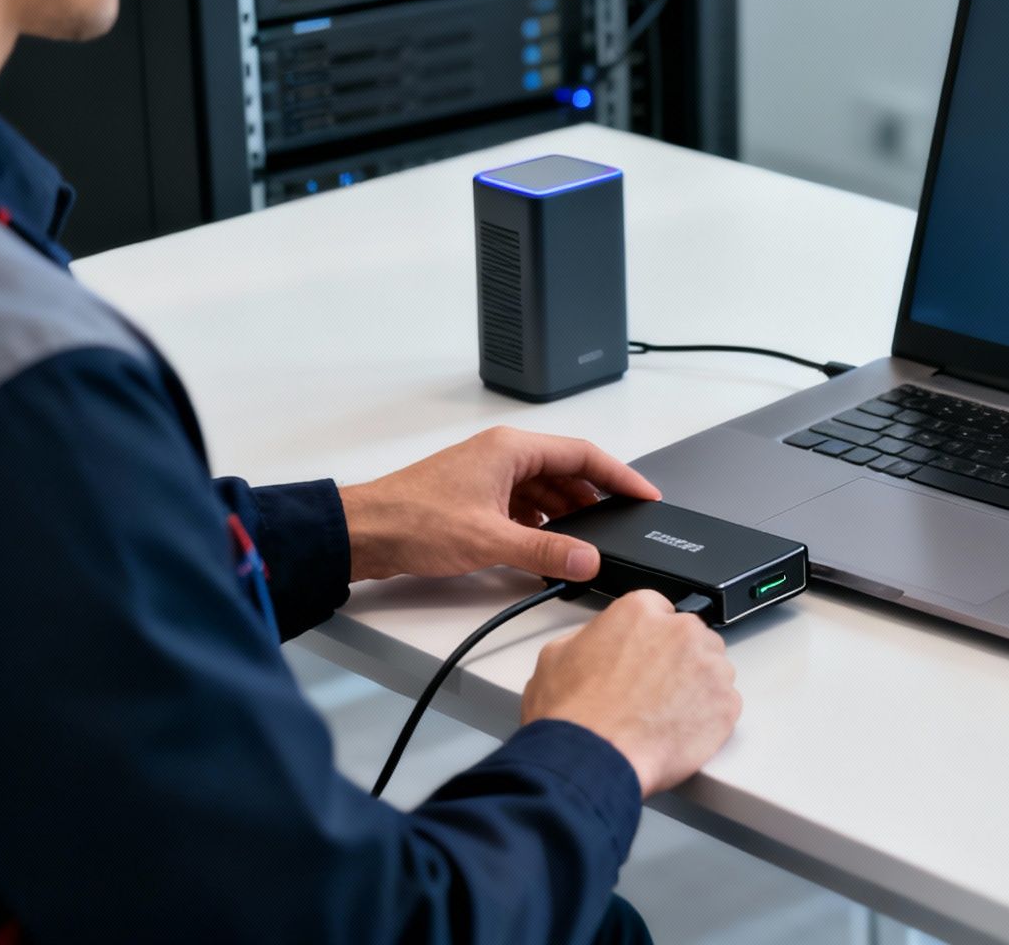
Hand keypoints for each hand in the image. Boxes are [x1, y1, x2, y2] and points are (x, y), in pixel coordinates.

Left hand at [340, 427, 660, 582]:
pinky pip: (523, 506)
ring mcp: (488, 477)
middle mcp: (502, 456)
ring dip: (565, 517)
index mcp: (511, 450)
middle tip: (617, 528)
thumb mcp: (491, 539)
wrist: (363, 533)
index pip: (583, 456)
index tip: (645, 495)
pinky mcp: (476, 498)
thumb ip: (546, 550)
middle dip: (593, 502)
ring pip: (545, 492)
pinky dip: (540, 525)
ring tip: (582, 544)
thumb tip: (588, 559)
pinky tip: (544, 547)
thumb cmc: (413, 520)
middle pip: (566, 473)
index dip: (620, 476)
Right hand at [521, 590, 741, 796]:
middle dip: (676, 659)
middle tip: (652, 691)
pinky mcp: (727, 703)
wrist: (592, 761)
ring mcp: (709, 666)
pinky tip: (679, 730)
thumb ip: (588, 636)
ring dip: (696, 686)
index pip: (658, 609)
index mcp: (640, 611)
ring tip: (664, 715)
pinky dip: (708, 716)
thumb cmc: (571, 716)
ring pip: (712, 667)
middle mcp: (681, 630)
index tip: (645, 655)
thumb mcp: (556, 656)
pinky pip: (724, 702)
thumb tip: (598, 640)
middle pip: (690, 636)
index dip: (649, 637)